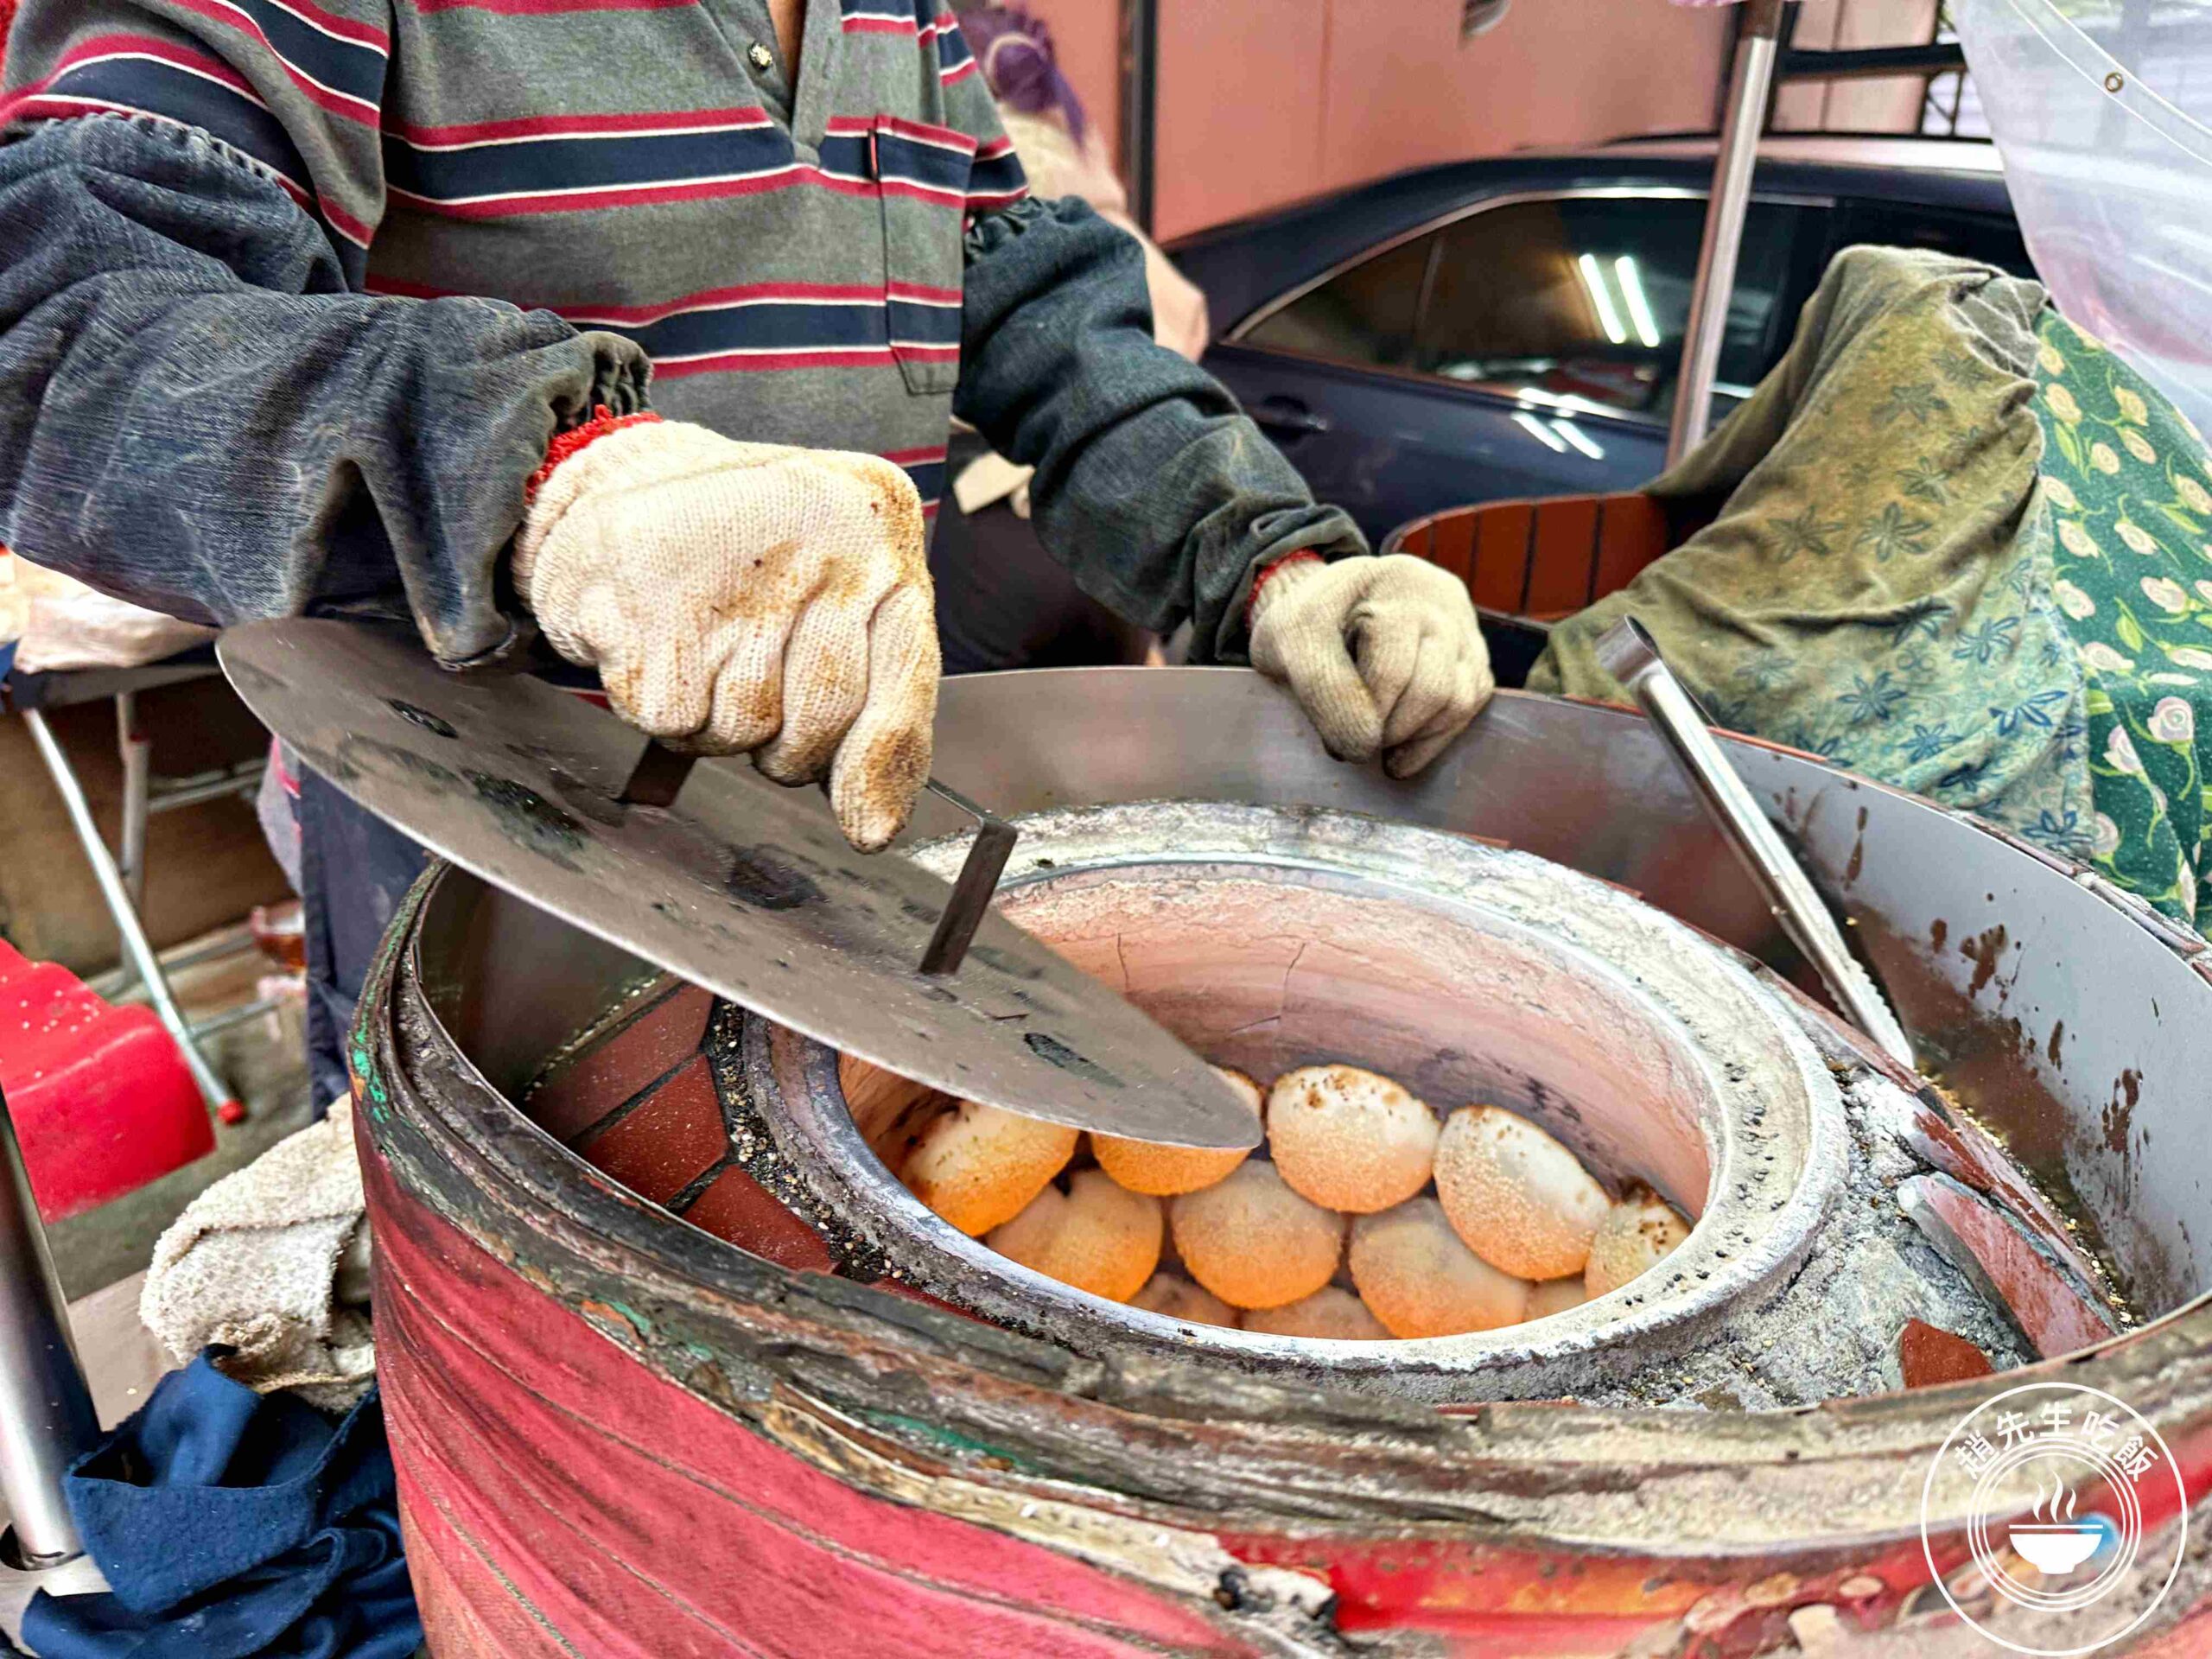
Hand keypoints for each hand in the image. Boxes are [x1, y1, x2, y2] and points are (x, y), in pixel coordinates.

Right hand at [515, 419, 937, 850]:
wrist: (613, 482)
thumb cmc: (741, 553)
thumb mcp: (836, 596)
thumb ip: (877, 700)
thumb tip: (874, 826)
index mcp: (877, 523)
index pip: (907, 672)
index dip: (883, 760)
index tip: (868, 827)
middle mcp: (820, 531)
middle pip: (821, 721)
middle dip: (784, 739)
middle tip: (749, 676)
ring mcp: (738, 561)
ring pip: (744, 728)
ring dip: (715, 720)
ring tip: (700, 647)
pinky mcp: (653, 593)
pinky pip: (676, 719)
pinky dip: (659, 705)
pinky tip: (656, 644)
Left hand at [1248, 553, 1492, 776]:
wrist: (1335, 603)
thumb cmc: (1309, 625)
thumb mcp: (1285, 643)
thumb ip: (1319, 686)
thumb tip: (1363, 745)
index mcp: (1375, 582)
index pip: (1386, 670)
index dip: (1360, 721)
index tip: (1336, 745)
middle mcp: (1427, 594)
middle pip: (1429, 689)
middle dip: (1389, 730)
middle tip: (1358, 742)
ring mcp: (1457, 619)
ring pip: (1456, 698)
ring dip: (1414, 734)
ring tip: (1381, 741)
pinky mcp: (1474, 647)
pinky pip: (1470, 701)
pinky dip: (1437, 734)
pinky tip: (1404, 743)